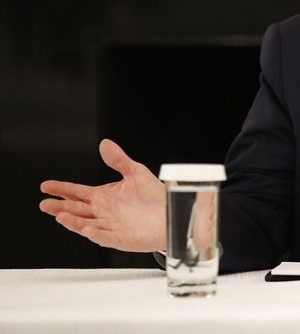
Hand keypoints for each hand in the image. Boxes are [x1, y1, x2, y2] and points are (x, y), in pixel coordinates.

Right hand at [39, 139, 166, 252]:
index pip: (77, 192)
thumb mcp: (136, 173)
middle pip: (76, 210)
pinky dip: (96, 234)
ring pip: (86, 224)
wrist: (172, 213)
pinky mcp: (122, 238)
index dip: (61, 189)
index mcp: (103, 197)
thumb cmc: (153, 196)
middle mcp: (103, 212)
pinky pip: (106, 237)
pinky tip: (87, 229)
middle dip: (59, 207)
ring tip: (60, 216)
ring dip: (73, 221)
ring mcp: (110, 227)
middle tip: (44, 203)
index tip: (46, 186)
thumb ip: (119, 160)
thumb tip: (104, 143)